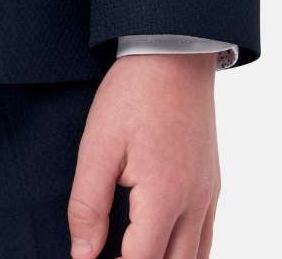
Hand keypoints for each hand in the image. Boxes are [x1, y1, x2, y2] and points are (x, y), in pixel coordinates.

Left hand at [67, 52, 220, 258]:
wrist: (173, 55)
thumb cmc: (134, 95)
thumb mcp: (97, 145)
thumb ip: (88, 205)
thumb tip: (83, 254)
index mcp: (163, 197)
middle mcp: (193, 203)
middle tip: (111, 256)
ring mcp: (207, 194)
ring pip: (195, 256)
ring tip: (133, 252)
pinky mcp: (211, 183)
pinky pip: (206, 235)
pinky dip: (187, 251)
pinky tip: (164, 244)